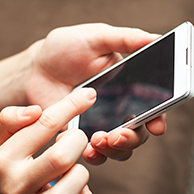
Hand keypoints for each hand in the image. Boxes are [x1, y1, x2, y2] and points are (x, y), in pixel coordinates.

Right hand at [0, 88, 95, 193]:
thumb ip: (8, 123)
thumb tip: (37, 110)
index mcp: (2, 160)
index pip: (42, 125)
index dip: (70, 106)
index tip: (88, 95)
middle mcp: (17, 185)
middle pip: (62, 156)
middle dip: (77, 141)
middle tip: (73, 141)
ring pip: (75, 184)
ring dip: (80, 172)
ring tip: (70, 170)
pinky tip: (73, 191)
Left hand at [24, 23, 165, 163]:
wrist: (34, 67)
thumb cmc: (66, 48)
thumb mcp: (96, 37)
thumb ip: (125, 38)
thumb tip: (155, 38)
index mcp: (130, 87)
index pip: (154, 107)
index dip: (158, 119)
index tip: (156, 125)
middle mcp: (119, 110)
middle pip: (139, 134)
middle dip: (132, 138)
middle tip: (117, 134)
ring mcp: (99, 126)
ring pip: (118, 150)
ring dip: (114, 151)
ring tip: (98, 140)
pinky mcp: (78, 137)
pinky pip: (92, 154)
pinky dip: (92, 156)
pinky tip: (84, 149)